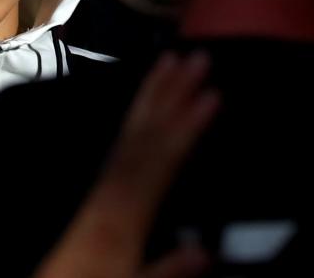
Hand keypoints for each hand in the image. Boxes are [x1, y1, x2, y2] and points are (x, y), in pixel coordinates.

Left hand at [34, 51, 219, 277]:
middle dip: (172, 93)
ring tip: (169, 59)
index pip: (162, 159)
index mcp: (124, 211)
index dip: (188, 126)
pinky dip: (136, 116)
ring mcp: (104, 183)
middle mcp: (113, 187)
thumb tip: (207, 250)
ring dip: (153, 94)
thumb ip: (168, 269)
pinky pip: (120, 142)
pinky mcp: (101, 187)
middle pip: (146, 132)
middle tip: (195, 57)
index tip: (212, 94)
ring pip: (130, 130)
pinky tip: (147, 101)